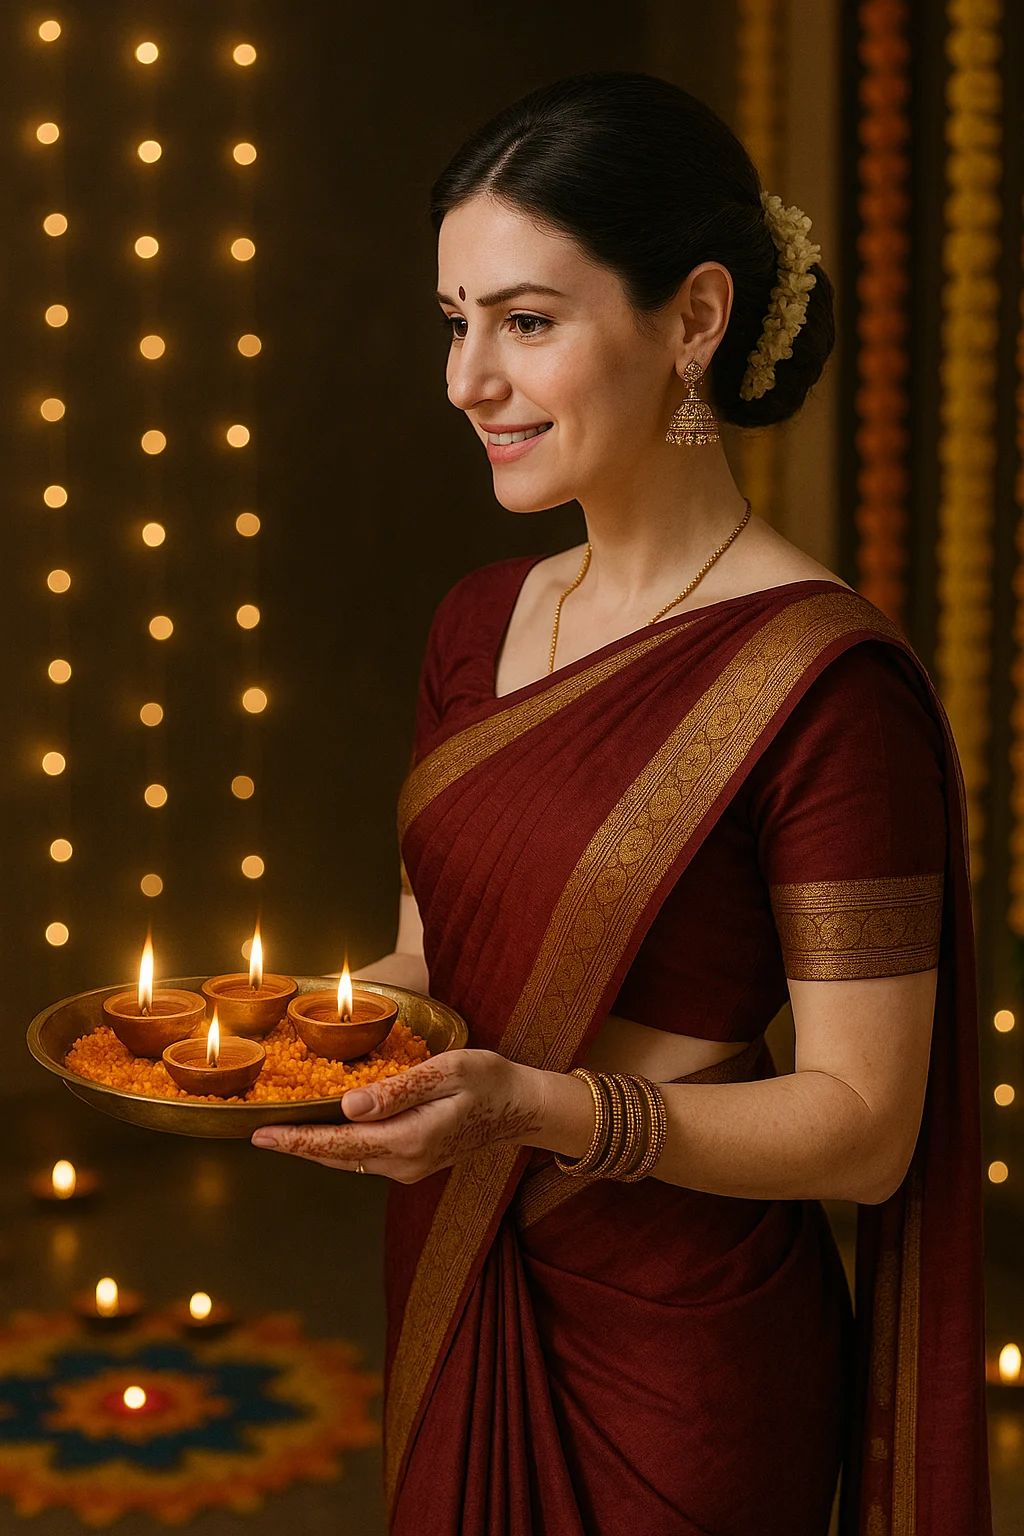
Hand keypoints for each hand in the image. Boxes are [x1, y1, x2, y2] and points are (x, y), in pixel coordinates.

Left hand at [249, 1049, 543, 1181]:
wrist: (521, 1107)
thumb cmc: (489, 1080)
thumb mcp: (447, 1072)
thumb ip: (398, 1090)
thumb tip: (348, 1106)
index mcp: (410, 1139)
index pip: (340, 1142)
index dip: (297, 1139)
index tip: (261, 1135)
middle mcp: (404, 1162)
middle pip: (336, 1156)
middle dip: (295, 1145)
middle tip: (256, 1132)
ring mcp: (408, 1167)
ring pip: (347, 1160)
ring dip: (313, 1146)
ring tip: (279, 1131)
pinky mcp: (412, 1162)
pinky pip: (363, 1157)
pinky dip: (336, 1145)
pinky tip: (322, 1130)